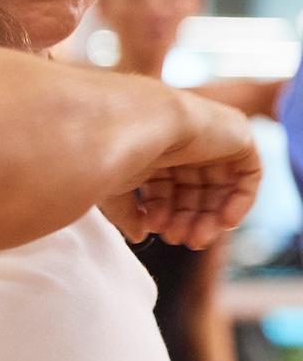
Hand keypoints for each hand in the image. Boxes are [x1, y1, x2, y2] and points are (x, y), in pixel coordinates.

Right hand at [109, 93, 260, 249]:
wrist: (141, 121)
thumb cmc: (118, 150)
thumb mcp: (113, 189)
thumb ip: (126, 214)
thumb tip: (139, 235)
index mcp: (153, 147)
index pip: (164, 186)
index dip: (162, 212)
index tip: (155, 229)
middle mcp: (183, 141)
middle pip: (193, 190)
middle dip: (186, 219)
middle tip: (180, 239)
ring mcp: (212, 137)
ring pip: (219, 188)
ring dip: (209, 219)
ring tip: (197, 239)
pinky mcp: (237, 136)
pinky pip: (247, 177)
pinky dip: (239, 204)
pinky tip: (223, 223)